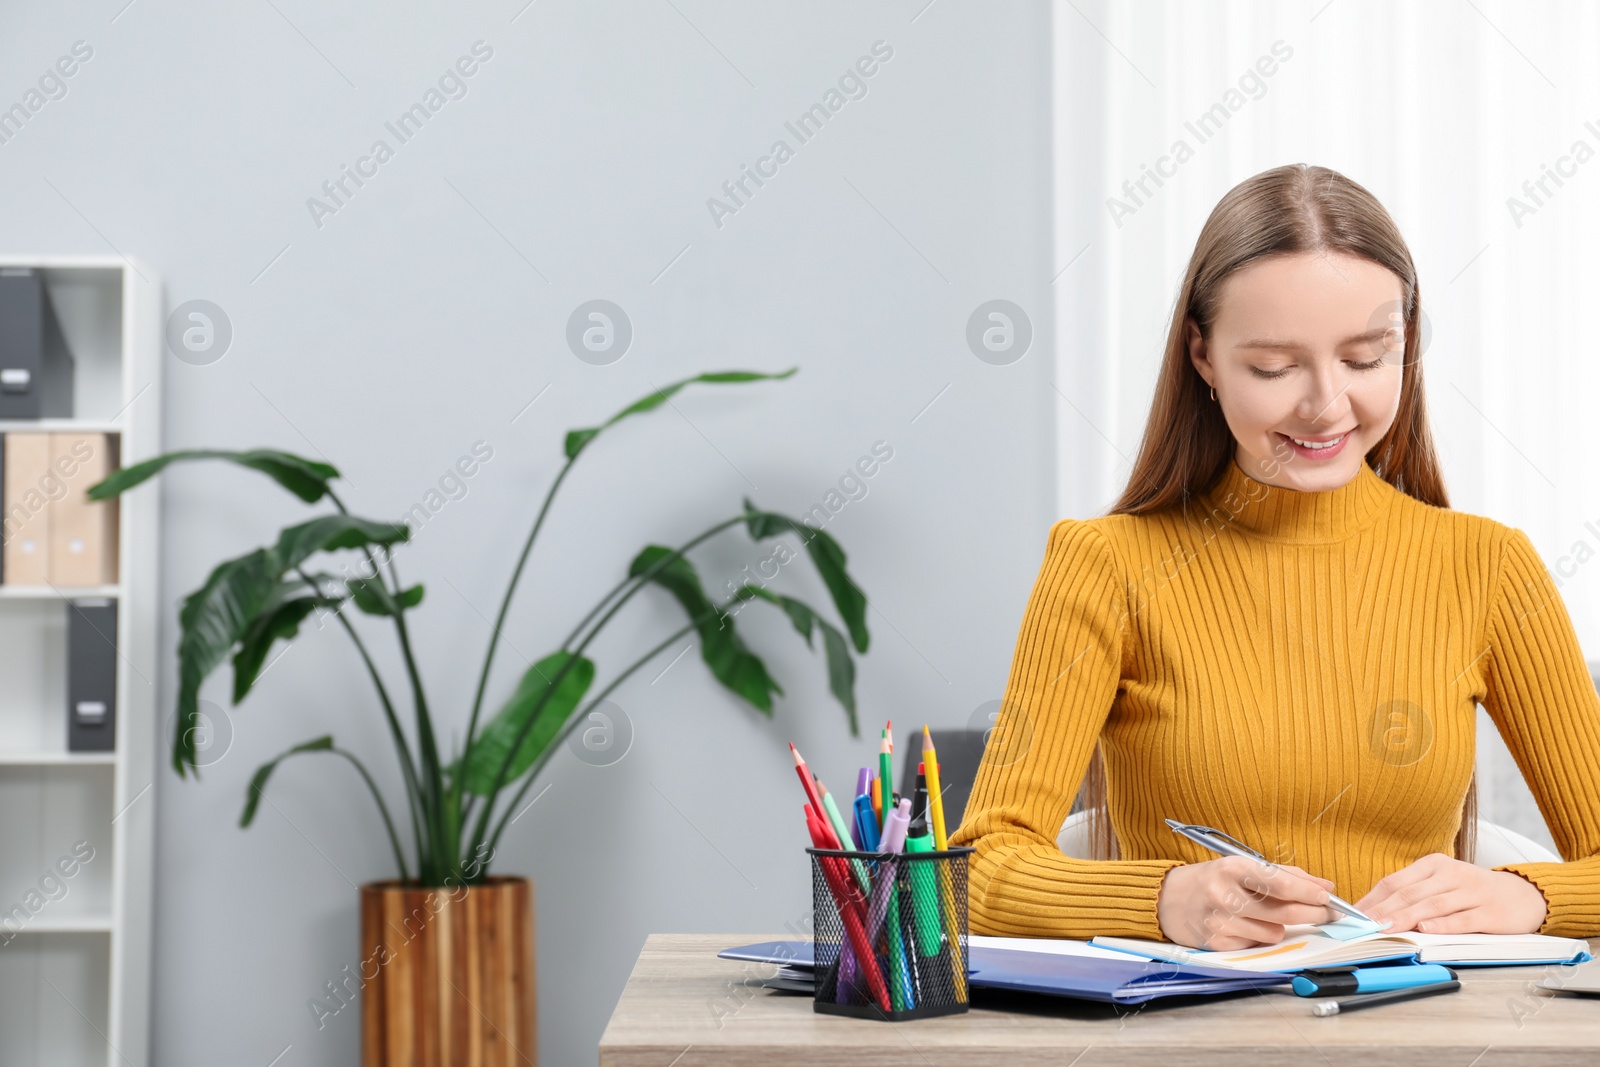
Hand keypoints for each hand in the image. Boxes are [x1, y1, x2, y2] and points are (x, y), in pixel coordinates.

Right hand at [1157, 857, 1339, 948]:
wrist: (1167, 899)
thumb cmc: (1212, 880)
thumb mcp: (1242, 867)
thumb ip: (1285, 875)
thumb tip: (1325, 885)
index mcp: (1233, 868)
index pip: (1281, 883)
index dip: (1310, 892)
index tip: (1328, 897)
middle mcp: (1224, 894)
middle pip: (1285, 912)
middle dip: (1314, 914)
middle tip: (1329, 913)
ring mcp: (1220, 922)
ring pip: (1274, 933)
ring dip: (1280, 927)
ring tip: (1265, 916)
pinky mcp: (1217, 943)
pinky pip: (1257, 945)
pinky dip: (1259, 937)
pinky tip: (1246, 926)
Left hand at [1355, 853, 1548, 934]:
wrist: (1525, 894)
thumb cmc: (1474, 892)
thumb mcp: (1442, 884)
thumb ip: (1414, 895)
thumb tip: (1376, 912)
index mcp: (1434, 864)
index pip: (1395, 881)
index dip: (1372, 898)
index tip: (1352, 915)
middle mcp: (1451, 874)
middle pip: (1410, 893)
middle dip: (1383, 909)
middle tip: (1362, 924)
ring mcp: (1472, 892)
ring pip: (1433, 904)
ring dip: (1406, 917)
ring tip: (1385, 927)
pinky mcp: (1491, 911)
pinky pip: (1463, 918)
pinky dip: (1443, 924)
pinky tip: (1427, 929)